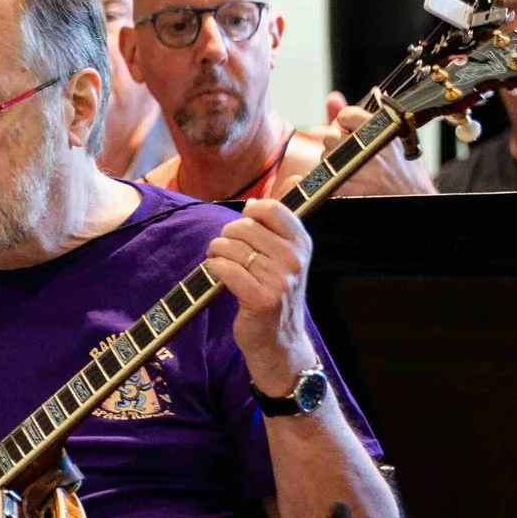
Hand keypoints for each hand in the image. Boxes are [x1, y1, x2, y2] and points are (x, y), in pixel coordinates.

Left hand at [207, 197, 316, 396]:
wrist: (279, 341)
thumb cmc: (275, 293)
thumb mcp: (287, 254)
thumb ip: (284, 219)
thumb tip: (296, 175)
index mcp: (302, 242)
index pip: (268, 208)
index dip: (247, 217)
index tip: (246, 232)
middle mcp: (295, 258)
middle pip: (242, 226)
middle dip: (226, 238)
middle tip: (229, 255)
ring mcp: (281, 279)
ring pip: (229, 247)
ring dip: (216, 255)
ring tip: (224, 267)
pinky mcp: (262, 298)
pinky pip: (224, 269)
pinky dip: (214, 270)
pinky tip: (219, 278)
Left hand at [291, 100, 429, 197]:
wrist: (415, 197)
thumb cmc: (405, 169)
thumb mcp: (392, 136)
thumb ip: (359, 117)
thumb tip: (331, 99)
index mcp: (384, 130)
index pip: (346, 115)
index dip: (345, 124)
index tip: (351, 132)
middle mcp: (372, 146)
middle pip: (331, 137)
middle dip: (337, 146)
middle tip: (352, 156)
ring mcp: (360, 167)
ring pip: (325, 157)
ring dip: (333, 164)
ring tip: (353, 170)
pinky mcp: (350, 187)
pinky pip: (322, 179)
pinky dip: (325, 182)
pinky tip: (340, 182)